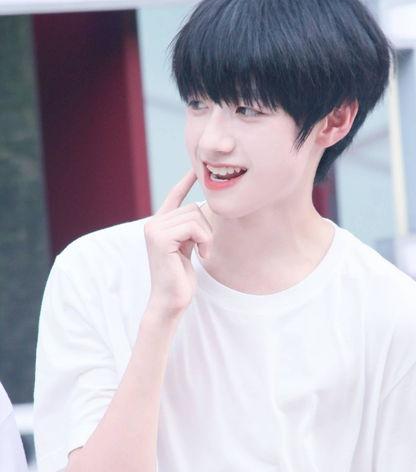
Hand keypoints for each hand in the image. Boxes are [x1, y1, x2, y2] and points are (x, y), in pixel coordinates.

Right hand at [144, 169, 212, 315]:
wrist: (171, 301)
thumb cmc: (181, 278)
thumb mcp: (187, 247)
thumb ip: (190, 229)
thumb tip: (201, 208)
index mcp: (159, 225)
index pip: (174, 197)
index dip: (186, 182)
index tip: (195, 170)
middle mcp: (153, 223)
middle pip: (193, 207)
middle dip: (206, 229)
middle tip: (203, 250)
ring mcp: (154, 229)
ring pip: (195, 216)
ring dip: (206, 237)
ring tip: (201, 254)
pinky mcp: (160, 238)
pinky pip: (194, 227)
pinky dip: (204, 241)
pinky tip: (201, 257)